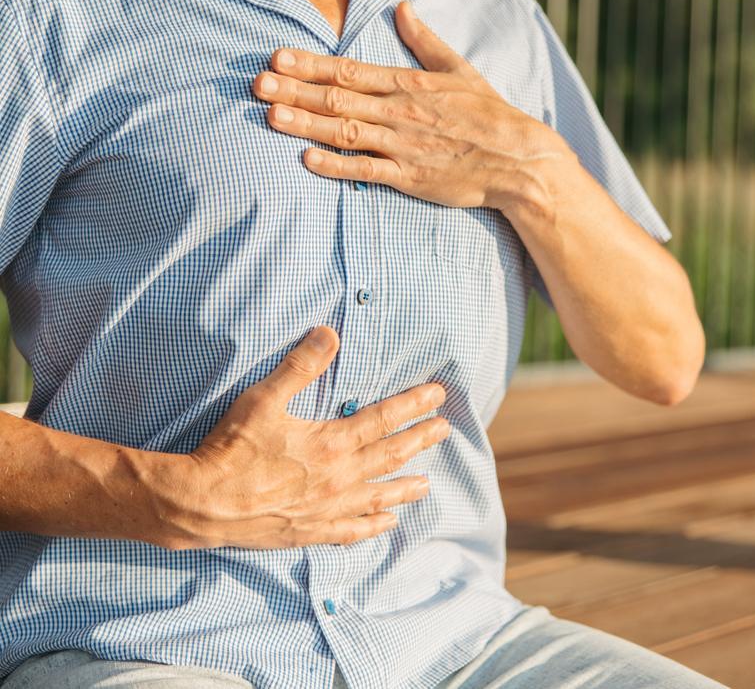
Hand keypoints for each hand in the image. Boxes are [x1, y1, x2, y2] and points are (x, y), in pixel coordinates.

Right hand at [157, 325, 449, 549]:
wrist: (200, 504)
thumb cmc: (231, 448)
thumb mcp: (263, 398)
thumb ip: (300, 366)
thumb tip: (329, 333)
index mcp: (331, 443)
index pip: (384, 419)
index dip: (413, 405)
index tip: (438, 395)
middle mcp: (338, 478)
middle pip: (390, 455)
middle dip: (420, 440)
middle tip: (444, 430)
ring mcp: (327, 509)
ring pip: (379, 496)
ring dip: (405, 487)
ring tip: (428, 484)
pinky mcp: (309, 532)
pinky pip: (351, 531)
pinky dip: (373, 526)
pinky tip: (387, 524)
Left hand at [251, 0, 563, 212]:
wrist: (519, 159)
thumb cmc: (489, 114)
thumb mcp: (460, 69)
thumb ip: (425, 40)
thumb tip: (404, 7)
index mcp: (409, 82)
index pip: (350, 70)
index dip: (310, 64)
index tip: (278, 56)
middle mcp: (401, 110)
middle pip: (338, 98)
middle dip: (294, 90)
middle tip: (256, 83)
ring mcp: (403, 145)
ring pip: (345, 132)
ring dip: (305, 124)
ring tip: (270, 116)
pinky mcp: (410, 177)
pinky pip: (367, 171)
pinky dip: (336, 166)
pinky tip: (307, 160)